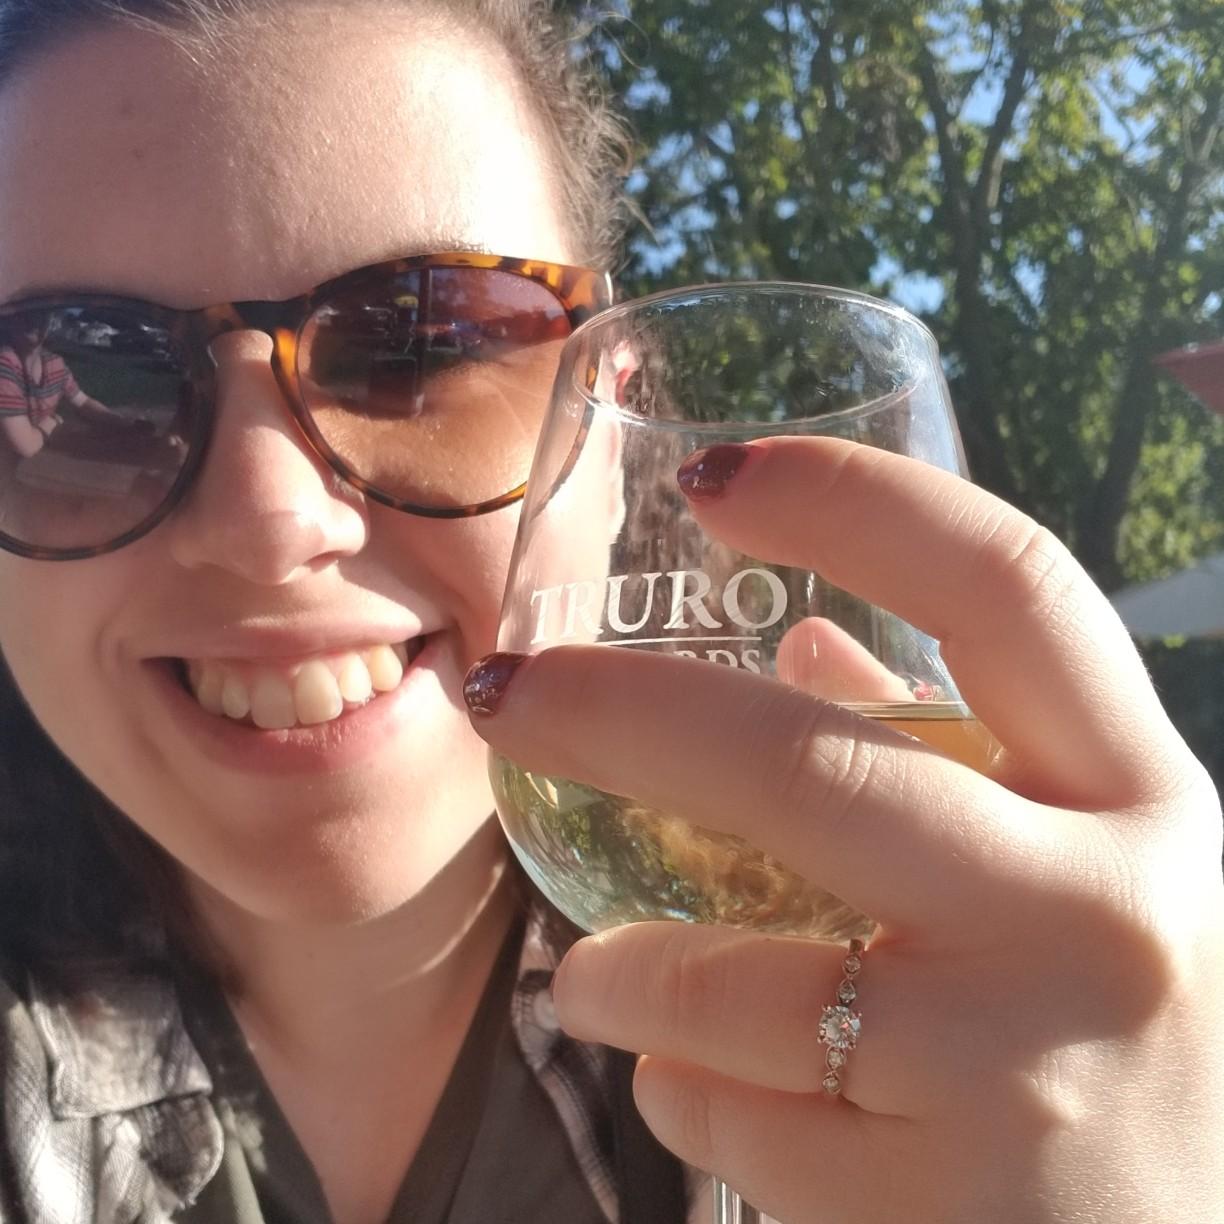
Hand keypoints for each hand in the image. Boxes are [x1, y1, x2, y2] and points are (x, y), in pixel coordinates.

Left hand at [466, 437, 1223, 1222]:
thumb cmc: (1130, 1029)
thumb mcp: (1089, 866)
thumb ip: (957, 747)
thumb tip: (810, 646)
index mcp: (1140, 797)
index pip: (1007, 586)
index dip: (856, 503)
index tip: (719, 477)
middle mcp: (1099, 916)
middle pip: (808, 763)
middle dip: (618, 713)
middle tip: (505, 694)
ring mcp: (1024, 1071)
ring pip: (731, 983)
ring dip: (618, 971)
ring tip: (590, 977)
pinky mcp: (950, 1209)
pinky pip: (739, 1125)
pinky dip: (681, 1093)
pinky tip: (696, 1089)